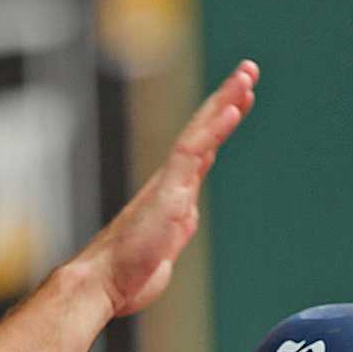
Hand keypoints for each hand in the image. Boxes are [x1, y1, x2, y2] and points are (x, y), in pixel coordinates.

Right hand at [68, 59, 258, 319]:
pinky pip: (193, 151)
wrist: (103, 281)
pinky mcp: (167, 192)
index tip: (239, 100)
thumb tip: (181, 223)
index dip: (220, 123)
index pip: (202, 149)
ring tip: (246, 76)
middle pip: (204, 131)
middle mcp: (172, 182)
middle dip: (227, 99)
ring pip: (201, 132)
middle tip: (249, 70)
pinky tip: (233, 109)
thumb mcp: (163, 251)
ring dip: (225, 102)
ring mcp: (170, 184)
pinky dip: (214, 128)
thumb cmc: (127, 274)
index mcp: (174, 194)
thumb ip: (174, 231)